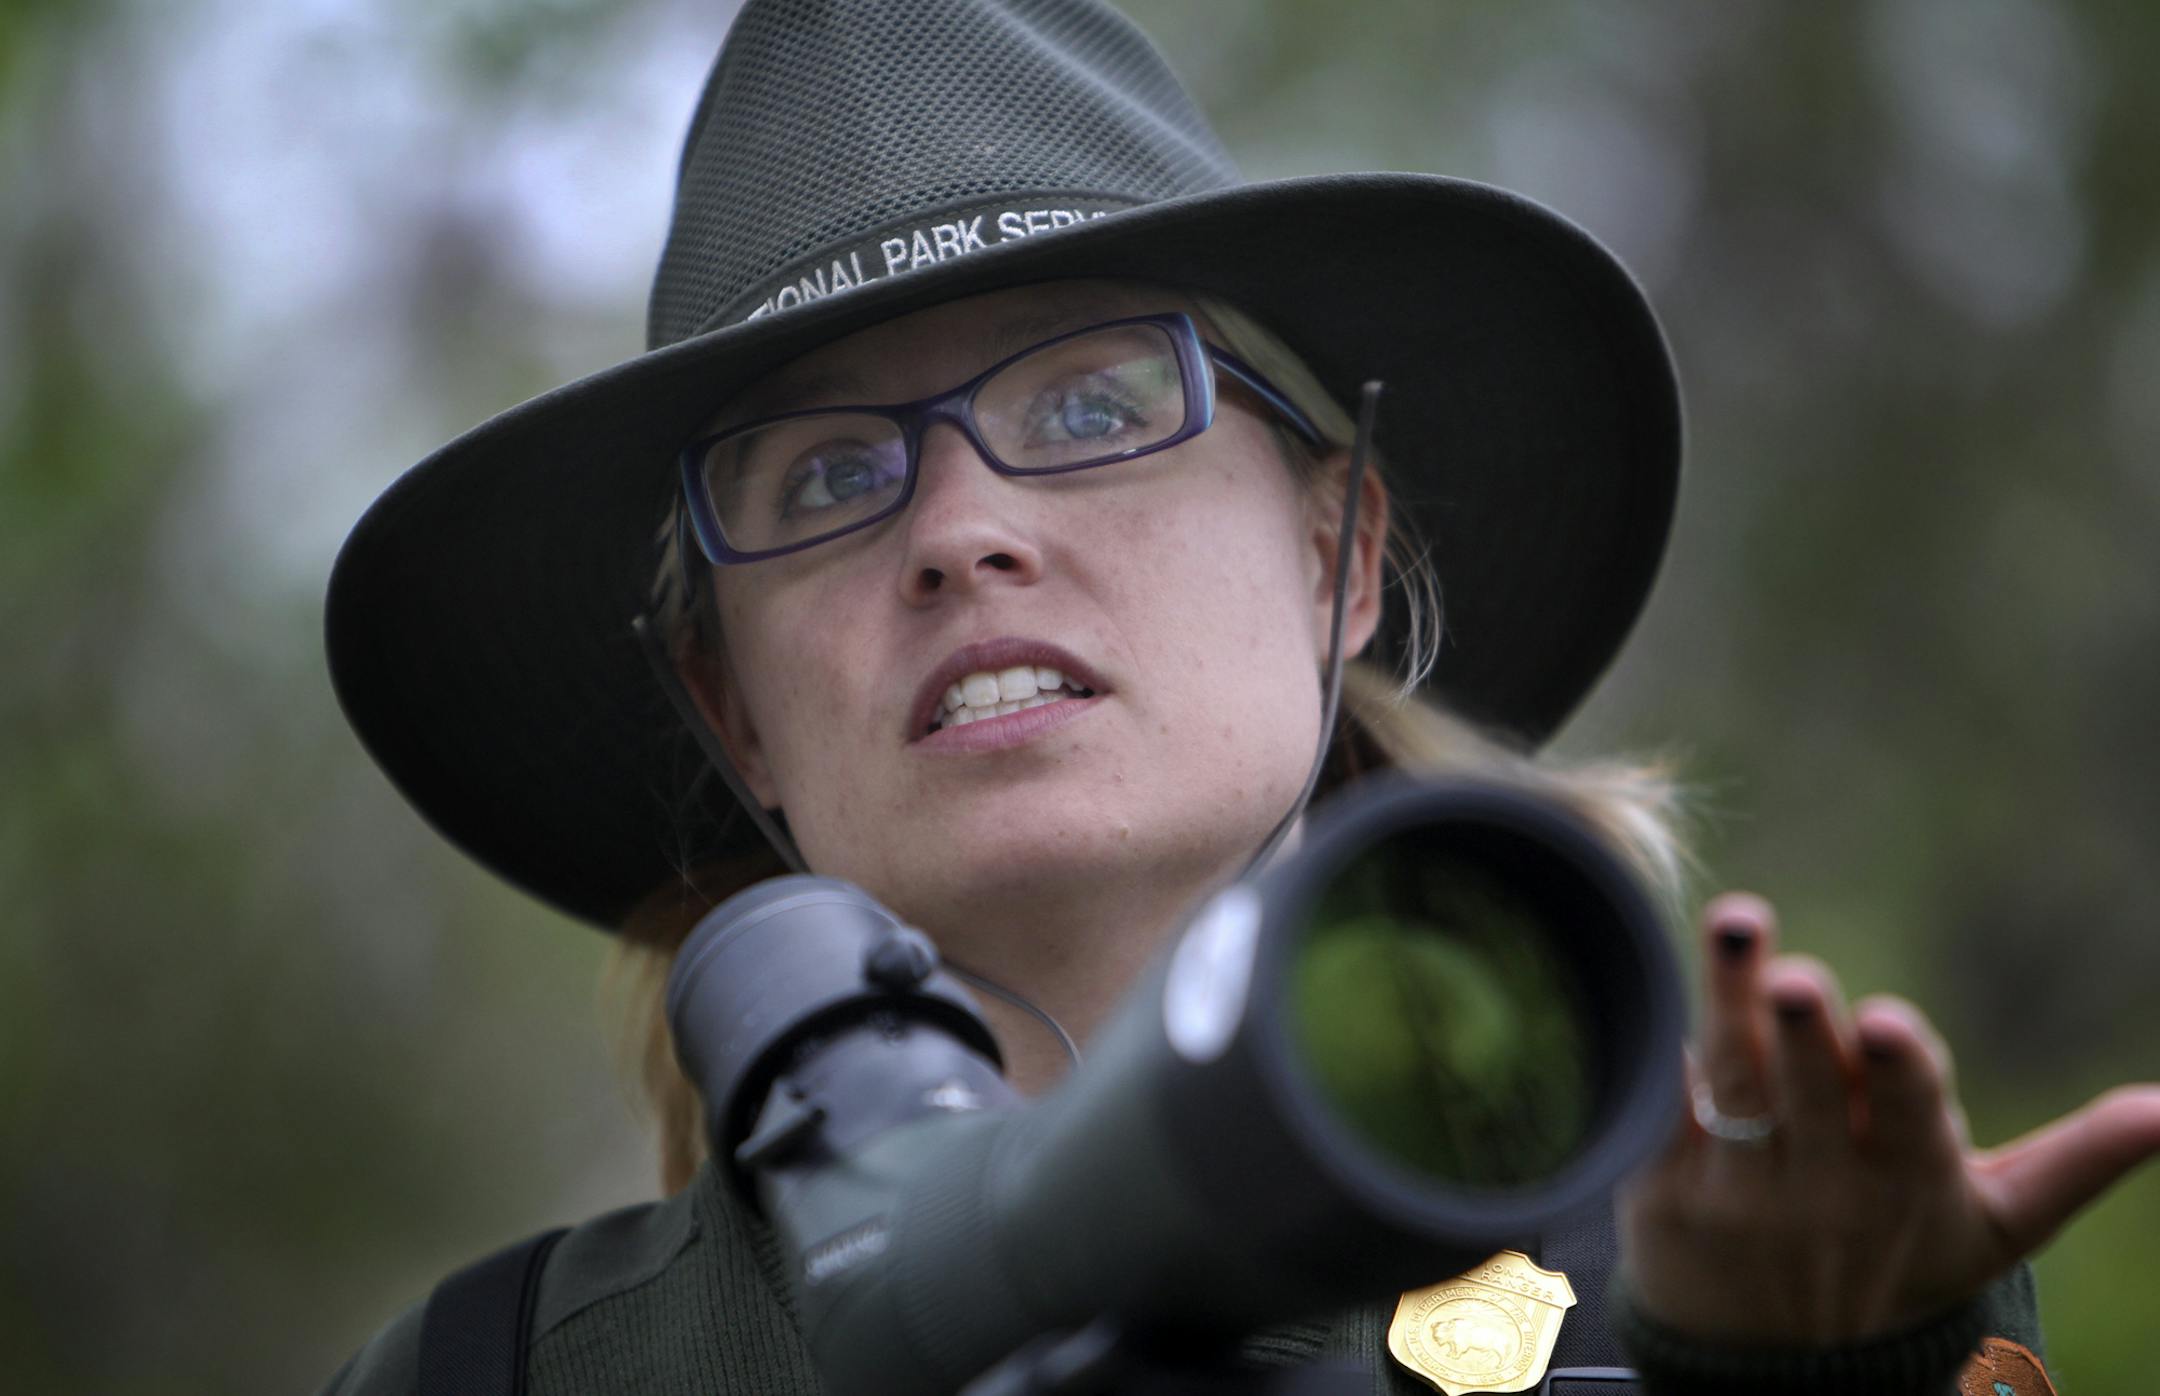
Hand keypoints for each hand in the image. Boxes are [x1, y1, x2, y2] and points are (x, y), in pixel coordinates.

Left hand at [1617, 891, 2159, 1342]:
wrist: (1783, 1364)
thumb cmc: (1900, 1258)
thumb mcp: (1996, 1223)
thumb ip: (2080, 1160)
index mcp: (1909, 1181)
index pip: (1906, 1116)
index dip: (1896, 1071)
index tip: (1884, 1023)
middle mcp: (1821, 1187)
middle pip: (1803, 1093)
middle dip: (1799, 1033)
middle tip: (1791, 978)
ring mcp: (1737, 1192)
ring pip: (1729, 1089)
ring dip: (1725, 1006)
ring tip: (1736, 929)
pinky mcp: (1662, 1189)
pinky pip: (1659, 1112)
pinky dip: (1659, 1056)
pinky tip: (1658, 994)